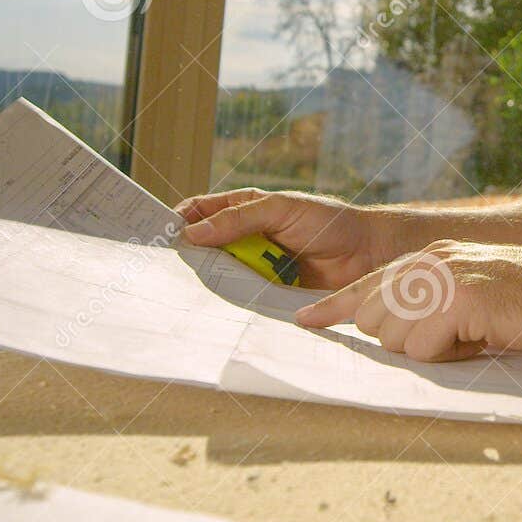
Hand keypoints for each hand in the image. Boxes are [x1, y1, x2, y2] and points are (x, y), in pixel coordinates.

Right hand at [174, 187, 396, 290]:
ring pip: (218, 278)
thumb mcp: (282, 210)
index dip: (176, 221)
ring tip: (177, 293)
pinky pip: (241, 301)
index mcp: (243, 211)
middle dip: (183, 259)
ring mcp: (254, 270)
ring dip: (203, 285)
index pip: (199, 213)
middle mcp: (244, 241)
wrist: (368, 255)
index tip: (154, 234)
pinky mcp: (266, 296)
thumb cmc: (329, 222)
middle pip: (203, 250)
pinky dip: (228, 305)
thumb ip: (239, 219)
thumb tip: (193, 232)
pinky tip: (213, 311)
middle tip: (158, 269)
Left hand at [294, 240, 521, 361]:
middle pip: (373, 319)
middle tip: (455, 339)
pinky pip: (424, 348)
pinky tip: (485, 339)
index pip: (368, 284)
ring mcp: (442, 278)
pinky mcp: (459, 299)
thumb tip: (397, 339)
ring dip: (430, 351)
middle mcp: (429, 261)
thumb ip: (436, 308)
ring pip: (394, 338)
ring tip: (475, 337)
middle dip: (402, 343)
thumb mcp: (478, 300)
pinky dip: (452, 356)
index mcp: (432, 257)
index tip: (306, 321)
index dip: (334, 307)